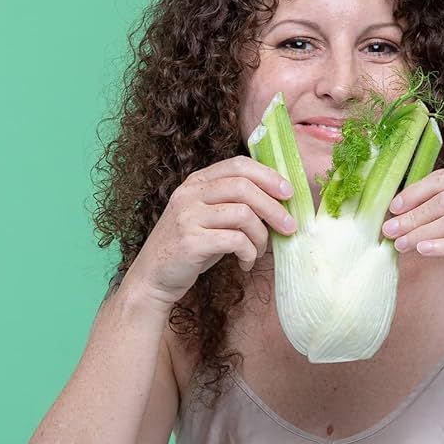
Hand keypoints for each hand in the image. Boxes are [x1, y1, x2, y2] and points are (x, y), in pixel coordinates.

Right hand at [124, 156, 297, 307]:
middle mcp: (190, 193)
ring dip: (261, 236)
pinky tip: (245, 263)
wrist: (154, 277)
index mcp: (197, 182)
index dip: (268, 176)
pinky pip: (235, 241)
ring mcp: (188, 216)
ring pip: (243, 214)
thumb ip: (235, 203)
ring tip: (258, 251)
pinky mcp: (190, 241)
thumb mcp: (210, 217)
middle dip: (274, 208)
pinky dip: (249, 253)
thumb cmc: (192, 247)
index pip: (239, 165)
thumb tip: (280, 202)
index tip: (289, 193)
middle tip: (289, 227)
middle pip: (245, 187)